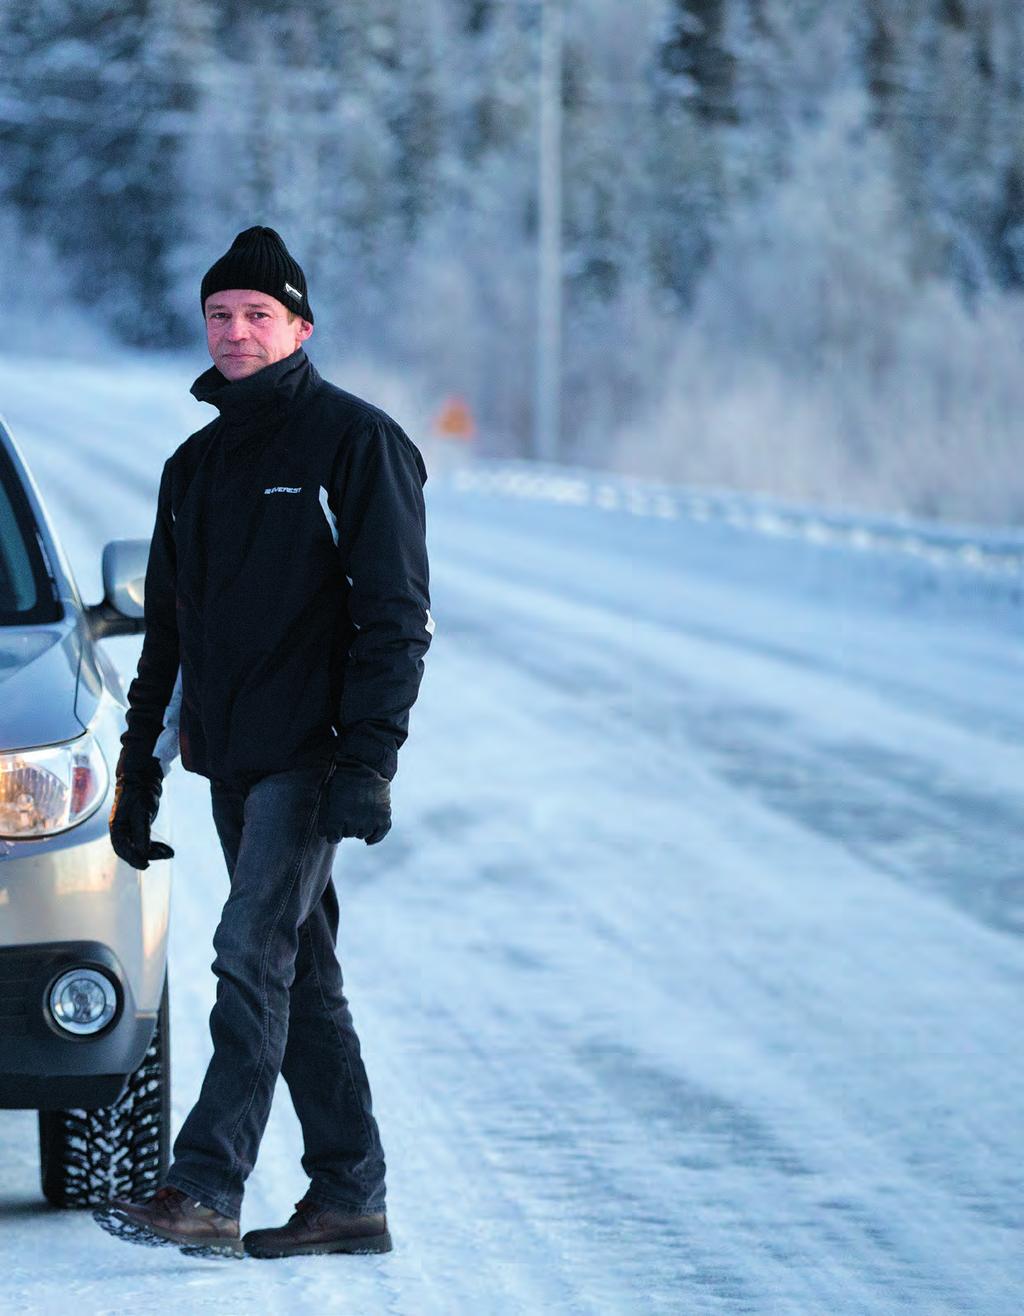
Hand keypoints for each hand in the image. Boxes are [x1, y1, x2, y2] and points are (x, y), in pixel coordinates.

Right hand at [109, 755, 175, 870]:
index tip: (146, 865)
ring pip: (140, 848)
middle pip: (132, 850)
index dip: (133, 858)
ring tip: (170, 853)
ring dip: (155, 852)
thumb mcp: (141, 812)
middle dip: (147, 855)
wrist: (143, 777)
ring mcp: (131, 829)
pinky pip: (146, 842)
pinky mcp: (140, 827)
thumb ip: (142, 833)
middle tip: (165, 856)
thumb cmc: (139, 792)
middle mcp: (122, 831)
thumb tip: (143, 852)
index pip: (122, 848)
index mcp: (117, 827)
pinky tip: (167, 850)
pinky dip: (156, 846)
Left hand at [316, 757, 391, 844]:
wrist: (364, 767)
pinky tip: (369, 840)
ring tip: (358, 813)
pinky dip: (375, 837)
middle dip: (346, 826)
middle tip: (348, 811)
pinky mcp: (383, 816)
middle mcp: (354, 822)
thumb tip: (324, 835)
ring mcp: (370, 820)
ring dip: (359, 827)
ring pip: (362, 834)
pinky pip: (380, 834)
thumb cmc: (341, 781)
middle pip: (348, 835)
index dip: (333, 832)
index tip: (334, 827)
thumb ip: (324, 818)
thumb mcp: (327, 797)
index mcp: (337, 818)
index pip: (333, 838)